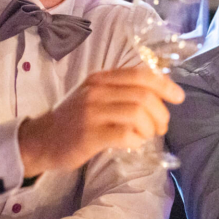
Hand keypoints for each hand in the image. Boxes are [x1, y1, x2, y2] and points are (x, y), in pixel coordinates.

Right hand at [18, 67, 184, 175]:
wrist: (40, 140)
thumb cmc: (73, 120)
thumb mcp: (95, 95)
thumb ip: (121, 90)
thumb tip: (158, 93)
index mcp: (101, 78)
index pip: (141, 74)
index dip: (165, 85)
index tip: (178, 97)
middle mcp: (97, 90)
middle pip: (144, 95)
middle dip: (161, 113)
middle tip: (161, 127)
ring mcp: (92, 112)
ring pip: (138, 113)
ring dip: (150, 128)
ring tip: (147, 136)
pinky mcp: (89, 135)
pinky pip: (125, 133)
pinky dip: (137, 139)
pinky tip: (133, 143)